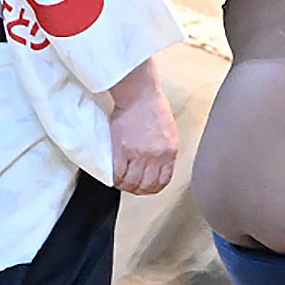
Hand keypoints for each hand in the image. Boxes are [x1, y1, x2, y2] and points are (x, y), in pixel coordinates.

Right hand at [108, 63, 178, 194]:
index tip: (147, 188)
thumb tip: (159, 163)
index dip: (153, 188)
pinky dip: (116, 179)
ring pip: (131, 183)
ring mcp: (138, 155)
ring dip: (126, 186)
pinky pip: (118, 174)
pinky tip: (114, 176)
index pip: (163, 180)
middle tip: (132, 187)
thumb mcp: (168, 131)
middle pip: (147, 185)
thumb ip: (165, 149)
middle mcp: (156, 156)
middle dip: (139, 190)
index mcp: (169, 152)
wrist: (139, 94)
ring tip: (122, 183)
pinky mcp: (121, 150)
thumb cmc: (152, 106)